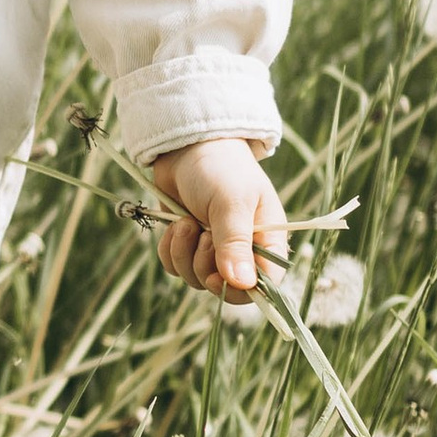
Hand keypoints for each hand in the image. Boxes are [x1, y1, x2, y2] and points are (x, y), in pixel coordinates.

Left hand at [149, 138, 288, 300]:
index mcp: (266, 240)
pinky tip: (174, 225)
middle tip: (202, 234)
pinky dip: (170, 250)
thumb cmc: (219, 168)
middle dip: (204, 265)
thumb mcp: (231, 203)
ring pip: (195, 279)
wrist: (186, 146)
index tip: (217, 277)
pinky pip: (175, 268)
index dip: (241, 290)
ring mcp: (213, 250)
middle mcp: (242, 250)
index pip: (264, 284)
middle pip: (225, 287)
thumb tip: (242, 284)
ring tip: (186, 222)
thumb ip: (235, 243)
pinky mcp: (187, 246)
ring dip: (184, 254)